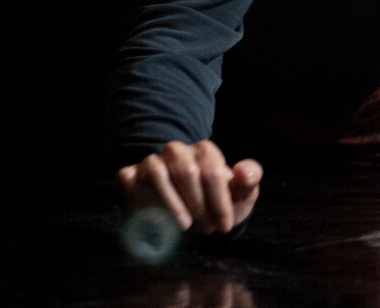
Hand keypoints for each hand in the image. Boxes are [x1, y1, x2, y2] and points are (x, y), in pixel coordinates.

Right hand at [116, 139, 262, 233]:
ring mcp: (151, 161)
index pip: (212, 170)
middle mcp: (176, 151)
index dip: (219, 201)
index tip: (223, 226)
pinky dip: (143, 202)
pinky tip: (157, 222)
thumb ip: (249, 178)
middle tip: (205, 229)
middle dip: (198, 206)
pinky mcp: (130, 175)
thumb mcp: (240, 193)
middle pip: (186, 172)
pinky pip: (132, 183)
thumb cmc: (218, 199)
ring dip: (172, 204)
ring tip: (184, 226)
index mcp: (204, 151)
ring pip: (157, 174)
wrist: (192, 209)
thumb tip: (243, 172)